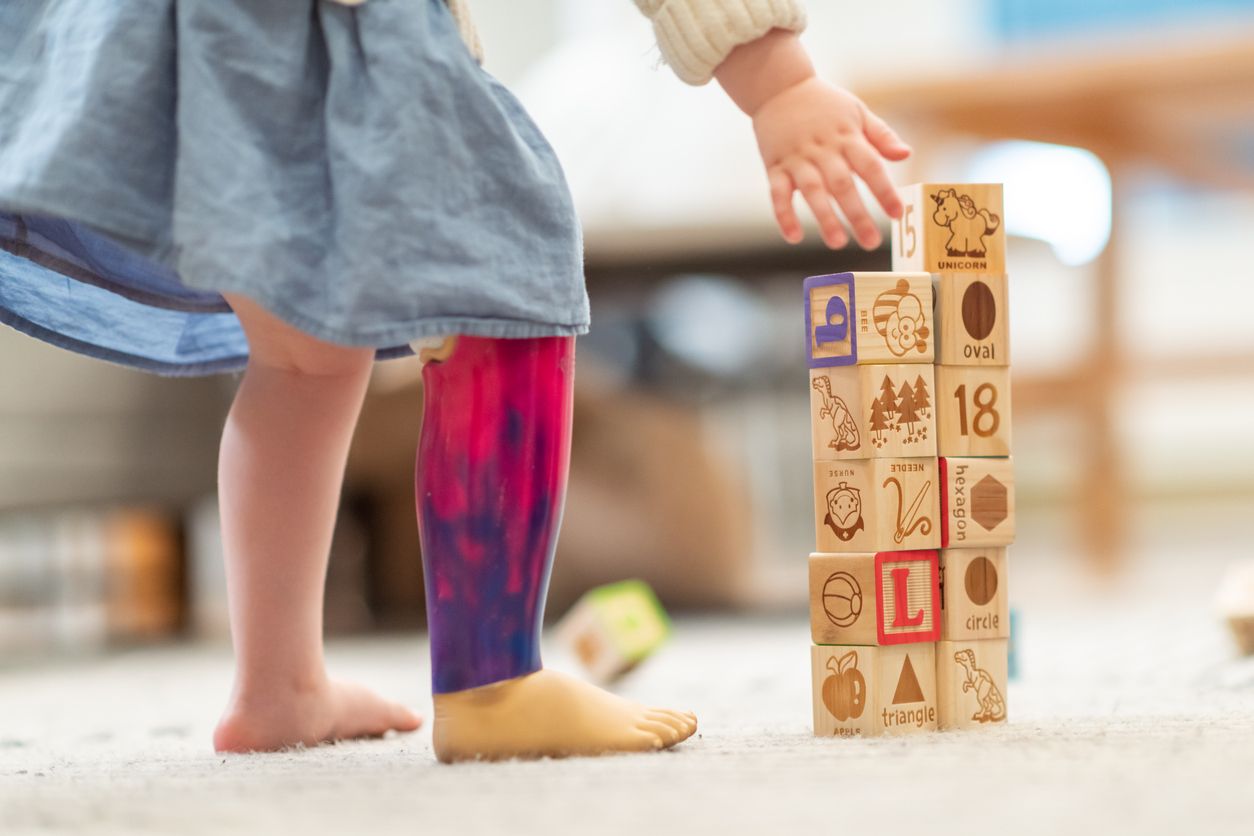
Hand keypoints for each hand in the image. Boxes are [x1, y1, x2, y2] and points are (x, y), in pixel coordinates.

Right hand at [752, 77, 910, 248]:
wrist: (778, 86)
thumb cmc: (824, 104)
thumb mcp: (857, 111)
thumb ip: (881, 135)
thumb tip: (906, 155)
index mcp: (847, 137)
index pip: (871, 166)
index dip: (884, 191)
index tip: (897, 214)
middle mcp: (823, 150)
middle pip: (842, 185)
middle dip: (858, 215)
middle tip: (871, 242)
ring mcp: (797, 159)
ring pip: (812, 191)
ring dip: (824, 218)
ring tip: (837, 243)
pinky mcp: (774, 166)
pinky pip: (777, 194)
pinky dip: (784, 216)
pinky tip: (794, 237)